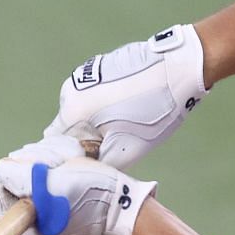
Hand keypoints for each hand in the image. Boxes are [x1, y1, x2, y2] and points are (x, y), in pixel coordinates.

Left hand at [0, 141, 155, 234]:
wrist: (121, 204)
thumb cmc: (91, 196)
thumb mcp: (52, 184)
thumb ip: (20, 176)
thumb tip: (2, 167)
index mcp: (18, 223)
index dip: (13, 169)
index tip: (39, 170)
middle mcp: (23, 214)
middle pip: (11, 169)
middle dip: (37, 160)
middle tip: (62, 168)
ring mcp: (36, 200)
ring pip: (28, 161)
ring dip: (50, 155)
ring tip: (71, 165)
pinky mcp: (49, 187)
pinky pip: (42, 161)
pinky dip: (57, 155)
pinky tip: (73, 162)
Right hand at [44, 24, 205, 169]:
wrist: (177, 69)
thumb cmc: (152, 112)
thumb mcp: (127, 151)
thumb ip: (99, 165)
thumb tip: (87, 170)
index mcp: (72, 110)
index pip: (56, 145)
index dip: (73, 157)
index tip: (95, 160)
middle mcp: (70, 89)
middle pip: (68, 127)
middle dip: (86, 139)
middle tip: (115, 143)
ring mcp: (84, 73)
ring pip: (82, 110)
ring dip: (96, 121)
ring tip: (126, 122)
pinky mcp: (99, 65)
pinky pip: (94, 94)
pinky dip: (105, 103)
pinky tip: (130, 104)